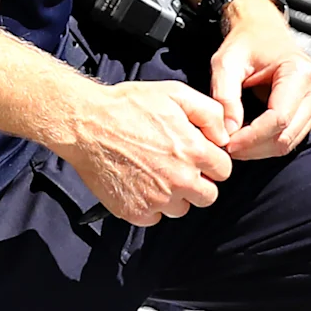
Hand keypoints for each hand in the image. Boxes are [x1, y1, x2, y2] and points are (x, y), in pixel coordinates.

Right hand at [59, 78, 240, 225]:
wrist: (85, 124)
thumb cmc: (127, 106)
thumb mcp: (175, 93)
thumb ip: (210, 113)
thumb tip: (224, 136)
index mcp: (194, 152)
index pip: (224, 171)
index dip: (211, 160)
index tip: (195, 154)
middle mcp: (180, 180)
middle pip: (208, 196)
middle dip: (197, 182)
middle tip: (176, 165)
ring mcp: (157, 199)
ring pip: (181, 209)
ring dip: (173, 195)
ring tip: (153, 172)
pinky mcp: (135, 212)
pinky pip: (155, 218)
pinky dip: (149, 205)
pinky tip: (138, 183)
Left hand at [208, 0, 310, 160]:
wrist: (263, 31)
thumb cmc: (245, 43)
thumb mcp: (226, 62)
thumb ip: (224, 95)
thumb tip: (228, 131)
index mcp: (300, 72)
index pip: (278, 119)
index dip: (251, 137)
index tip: (226, 144)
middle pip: (286, 135)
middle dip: (253, 148)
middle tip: (226, 147)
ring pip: (290, 141)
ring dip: (260, 149)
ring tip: (235, 143)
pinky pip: (294, 137)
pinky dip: (270, 143)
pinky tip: (250, 137)